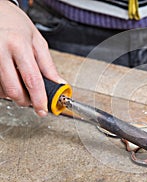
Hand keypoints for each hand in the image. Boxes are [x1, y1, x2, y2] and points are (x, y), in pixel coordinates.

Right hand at [0, 1, 64, 115]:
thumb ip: (48, 65)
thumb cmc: (16, 24)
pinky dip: (3, 88)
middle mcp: (1, 51)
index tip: (43, 109)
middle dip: (25, 100)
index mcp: (19, 45)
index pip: (32, 79)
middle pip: (14, 89)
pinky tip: (9, 79)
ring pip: (1, 90)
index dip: (39, 98)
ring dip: (13, 94)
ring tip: (20, 84)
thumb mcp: (37, 41)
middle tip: (31, 100)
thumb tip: (58, 83)